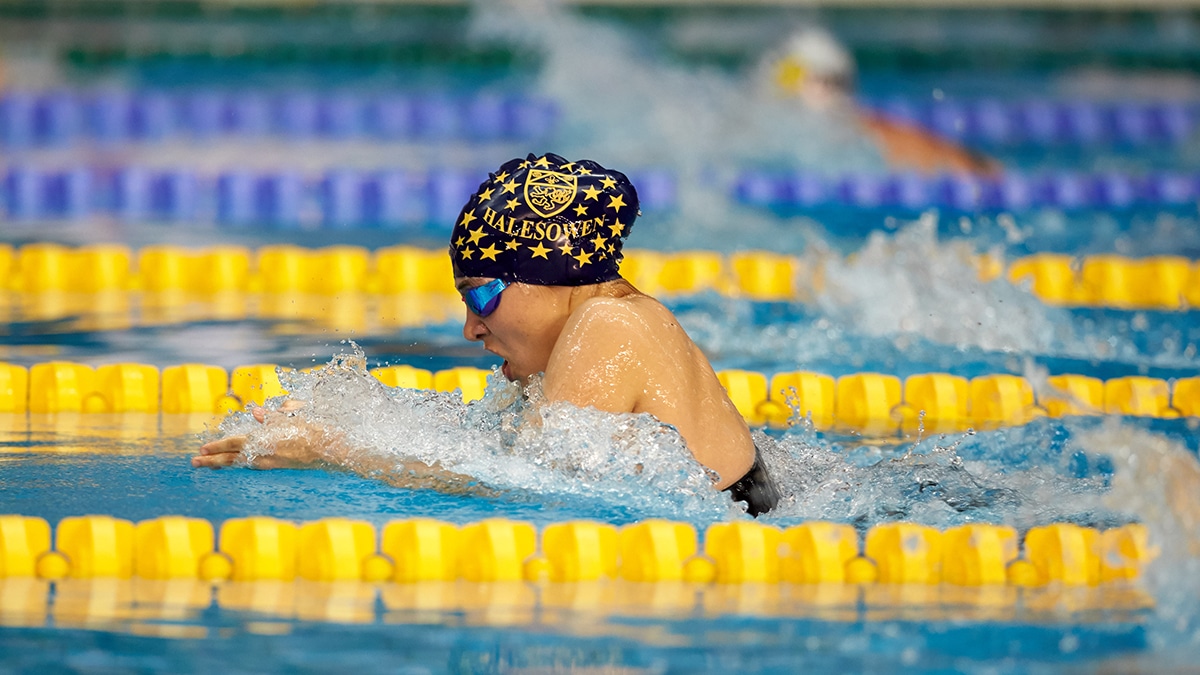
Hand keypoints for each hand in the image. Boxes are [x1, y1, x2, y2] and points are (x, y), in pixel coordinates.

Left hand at [191, 400, 335, 469]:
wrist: (334, 450)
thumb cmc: (316, 430)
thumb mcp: (294, 417)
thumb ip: (273, 416)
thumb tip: (256, 413)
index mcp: (266, 440)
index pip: (234, 442)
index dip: (217, 446)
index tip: (203, 448)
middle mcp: (265, 454)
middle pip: (233, 458)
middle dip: (212, 460)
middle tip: (195, 462)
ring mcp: (271, 463)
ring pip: (242, 463)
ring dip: (224, 464)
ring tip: (209, 465)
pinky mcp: (279, 466)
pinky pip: (253, 465)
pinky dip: (241, 464)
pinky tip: (237, 463)